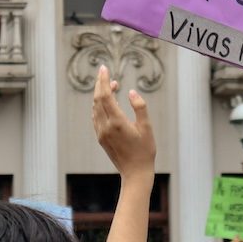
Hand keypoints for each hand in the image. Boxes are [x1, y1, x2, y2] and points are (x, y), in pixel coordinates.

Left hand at [92, 65, 155, 181]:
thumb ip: (140, 107)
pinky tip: (107, 101)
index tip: (104, 68)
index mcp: (117, 122)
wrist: (135, 172)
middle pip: (97, 99)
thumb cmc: (145, 150)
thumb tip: (131, 91)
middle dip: (100, 84)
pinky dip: (99, 105)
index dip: (104, 80)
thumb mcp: (147, 127)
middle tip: (104, 72)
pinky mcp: (101, 137)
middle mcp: (105, 126)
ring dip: (100, 94)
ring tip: (112, 85)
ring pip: (95, 108)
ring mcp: (101, 133)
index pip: (105, 95)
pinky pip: (96, 116)